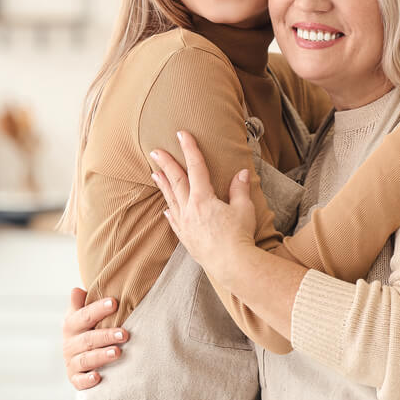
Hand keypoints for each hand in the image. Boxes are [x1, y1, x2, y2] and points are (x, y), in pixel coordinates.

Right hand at [62, 287, 128, 389]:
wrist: (79, 358)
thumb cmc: (88, 330)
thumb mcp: (83, 316)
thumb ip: (81, 304)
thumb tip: (76, 290)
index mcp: (71, 325)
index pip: (84, 316)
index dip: (98, 309)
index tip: (114, 303)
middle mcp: (69, 344)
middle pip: (87, 339)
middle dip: (106, 336)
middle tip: (124, 334)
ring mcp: (72, 362)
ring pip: (86, 359)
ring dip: (101, 356)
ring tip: (117, 353)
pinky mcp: (75, 379)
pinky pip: (80, 381)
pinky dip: (88, 380)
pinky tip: (98, 377)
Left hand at [150, 131, 257, 275]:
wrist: (232, 264)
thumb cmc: (239, 236)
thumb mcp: (244, 208)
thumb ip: (240, 189)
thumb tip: (241, 174)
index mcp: (204, 199)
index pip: (196, 167)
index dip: (189, 149)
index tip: (181, 134)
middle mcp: (190, 210)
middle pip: (176, 182)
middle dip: (166, 164)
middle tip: (155, 151)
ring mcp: (186, 225)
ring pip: (172, 200)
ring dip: (163, 185)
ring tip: (154, 174)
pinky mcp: (187, 239)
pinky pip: (175, 222)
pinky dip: (170, 213)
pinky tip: (166, 209)